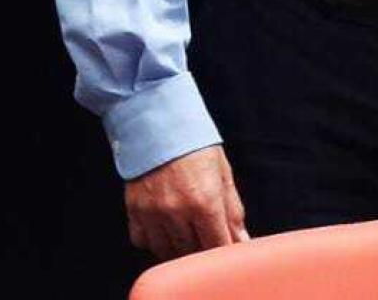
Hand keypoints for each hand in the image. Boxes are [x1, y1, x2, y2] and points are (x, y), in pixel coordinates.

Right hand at [124, 144, 248, 259]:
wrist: (160, 125)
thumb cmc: (196, 147)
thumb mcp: (223, 174)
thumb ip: (232, 211)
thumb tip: (242, 240)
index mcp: (205, 201)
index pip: (216, 244)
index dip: (223, 250)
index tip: (225, 249)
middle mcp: (177, 211)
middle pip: (192, 251)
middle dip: (203, 248)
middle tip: (207, 236)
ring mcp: (153, 213)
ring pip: (167, 251)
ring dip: (179, 248)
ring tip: (187, 233)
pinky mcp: (135, 211)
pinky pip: (144, 241)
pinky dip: (155, 240)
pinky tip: (165, 227)